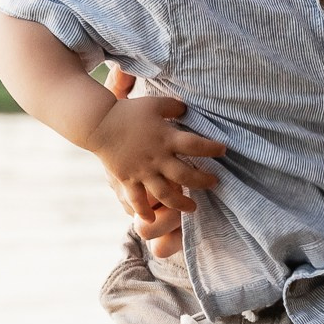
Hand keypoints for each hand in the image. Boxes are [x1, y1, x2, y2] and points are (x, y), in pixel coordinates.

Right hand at [87, 92, 225, 216]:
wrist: (99, 123)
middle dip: (203, 181)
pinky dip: (144, 211)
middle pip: (186, 175)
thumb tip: (188, 110)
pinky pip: (138, 199)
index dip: (212, 149)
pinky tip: (151, 219)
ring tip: (192, 208)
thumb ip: (175, 108)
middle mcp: (157, 158)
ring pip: (166, 193)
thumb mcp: (156, 104)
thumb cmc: (129, 111)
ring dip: (181, 203)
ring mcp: (143, 171)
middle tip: (214, 183)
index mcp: (166, 138)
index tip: (224, 151)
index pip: (196, 145)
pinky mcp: (128, 179)